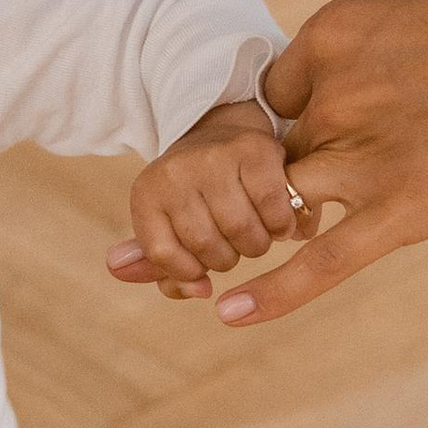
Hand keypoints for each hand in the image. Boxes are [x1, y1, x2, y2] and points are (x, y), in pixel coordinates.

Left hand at [109, 102, 313, 302]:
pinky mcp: (254, 150)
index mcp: (146, 194)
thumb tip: (197, 291)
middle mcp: (174, 172)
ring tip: (257, 234)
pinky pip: (273, 210)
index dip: (188, 270)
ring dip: (257, 245)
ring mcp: (213, 158)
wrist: (222, 136)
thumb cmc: (197, 197)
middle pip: (207, 246)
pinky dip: (281, 226)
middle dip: (227, 258)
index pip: (161, 255)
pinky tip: (278, 223)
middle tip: (234, 244)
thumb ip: (165, 270)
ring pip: (242, 231)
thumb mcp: (168, 229)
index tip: (202, 264)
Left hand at [215, 0, 427, 328]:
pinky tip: (230, 314)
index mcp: (334, 34)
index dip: (297, 125)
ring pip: (284, 203)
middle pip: (275, 152)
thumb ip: (392, 41)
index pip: (276, 95)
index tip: (327, 139)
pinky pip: (323, 259)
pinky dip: (275, 290)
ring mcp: (366, 153)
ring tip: (284, 245)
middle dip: (290, 177)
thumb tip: (388, 57)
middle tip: (316, 191)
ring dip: (276, 227)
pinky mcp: (407, 206)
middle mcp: (334, 93)